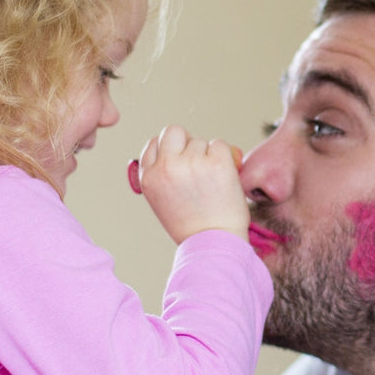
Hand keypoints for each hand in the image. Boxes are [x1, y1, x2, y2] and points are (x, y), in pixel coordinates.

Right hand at [135, 126, 248, 243]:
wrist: (214, 243)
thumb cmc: (193, 227)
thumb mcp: (162, 201)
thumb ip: (162, 175)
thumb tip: (172, 153)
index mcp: (149, 177)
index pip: (153, 144)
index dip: (169, 150)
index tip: (179, 161)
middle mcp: (167, 167)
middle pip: (174, 131)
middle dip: (186, 142)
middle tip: (198, 163)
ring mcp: (192, 163)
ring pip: (200, 141)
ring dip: (208, 156)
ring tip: (211, 183)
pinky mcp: (217, 162)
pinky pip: (220, 145)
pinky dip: (226, 158)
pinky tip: (224, 178)